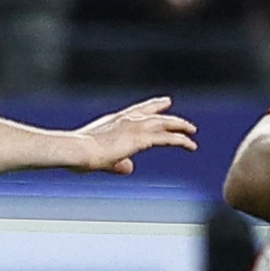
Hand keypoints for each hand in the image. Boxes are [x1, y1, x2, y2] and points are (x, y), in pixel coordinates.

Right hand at [64, 96, 198, 173]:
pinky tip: (191, 145)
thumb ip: (118, 164)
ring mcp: (134, 127)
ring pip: (165, 123)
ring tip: (192, 130)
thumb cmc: (80, 155)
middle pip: (153, 113)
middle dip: (167, 113)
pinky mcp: (141, 138)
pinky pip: (167, 138)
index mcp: (114, 120)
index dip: (151, 107)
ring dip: (180, 126)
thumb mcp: (102, 159)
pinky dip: (181, 141)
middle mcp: (126, 119)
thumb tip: (130, 168)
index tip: (163, 102)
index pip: (137, 111)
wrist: (78, 150)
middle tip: (179, 114)